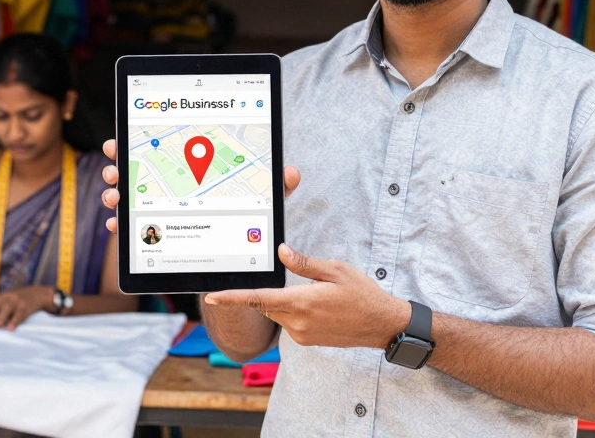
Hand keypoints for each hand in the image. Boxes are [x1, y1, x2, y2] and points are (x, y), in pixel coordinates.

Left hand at [0, 286, 54, 330]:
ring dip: (0, 319)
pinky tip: (10, 328)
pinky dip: (14, 321)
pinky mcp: (25, 306)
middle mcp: (5, 298)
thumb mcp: (5, 302)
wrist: (36, 294)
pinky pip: (19, 315)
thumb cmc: (17, 301)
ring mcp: (15, 302)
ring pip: (5, 310)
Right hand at [100, 139, 301, 232]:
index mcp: (192, 168)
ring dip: (117, 196)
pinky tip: (117, 227)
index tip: (118, 143)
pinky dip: (123, 227)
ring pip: (130, 199)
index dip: (134, 143)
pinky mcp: (160, 236)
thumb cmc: (250, 219)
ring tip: (114, 198)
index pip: (160, 148)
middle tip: (115, 169)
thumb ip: (275, 186)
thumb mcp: (263, 201)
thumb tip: (290, 173)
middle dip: (119, 168)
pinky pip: (134, 231)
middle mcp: (170, 187)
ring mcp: (161, 211)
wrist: (240, 257)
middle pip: (136, 170)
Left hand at [204, 243, 411, 350]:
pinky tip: (315, 304)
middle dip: (264, 291)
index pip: (259, 299)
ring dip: (282, 299)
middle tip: (278, 279)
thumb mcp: (336, 270)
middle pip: (266, 304)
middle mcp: (297, 322)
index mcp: (302, 303)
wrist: (381, 325)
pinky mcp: (306, 341)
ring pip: (277, 312)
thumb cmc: (362, 294)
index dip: (233, 298)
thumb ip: (305, 263)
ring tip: (314, 291)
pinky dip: (292, 309)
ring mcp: (301, 335)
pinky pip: (288, 321)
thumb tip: (281, 252)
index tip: (213, 297)